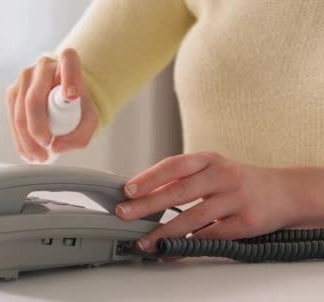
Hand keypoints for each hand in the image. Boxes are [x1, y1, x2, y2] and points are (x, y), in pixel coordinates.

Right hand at [6, 48, 98, 161]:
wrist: (63, 97)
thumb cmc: (78, 105)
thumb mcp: (89, 119)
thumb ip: (81, 135)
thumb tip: (57, 146)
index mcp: (67, 62)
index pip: (68, 60)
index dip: (70, 77)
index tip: (73, 96)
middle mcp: (43, 66)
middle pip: (34, 99)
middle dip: (38, 128)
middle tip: (48, 146)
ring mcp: (24, 78)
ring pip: (20, 112)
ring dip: (27, 139)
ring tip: (39, 156)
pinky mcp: (13, 91)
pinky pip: (12, 117)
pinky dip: (19, 138)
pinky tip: (27, 152)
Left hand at [115, 152, 308, 252]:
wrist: (285, 191)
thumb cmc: (238, 181)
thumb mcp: (212, 169)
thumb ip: (183, 179)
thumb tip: (143, 194)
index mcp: (209, 160)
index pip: (174, 166)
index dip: (150, 177)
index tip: (128, 189)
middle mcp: (222, 175)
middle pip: (180, 190)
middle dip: (149, 204)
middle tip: (125, 213)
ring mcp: (236, 198)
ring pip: (195, 217)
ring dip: (166, 232)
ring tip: (146, 241)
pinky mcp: (247, 221)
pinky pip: (213, 236)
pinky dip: (190, 245)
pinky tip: (173, 251)